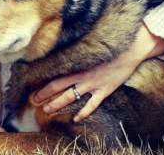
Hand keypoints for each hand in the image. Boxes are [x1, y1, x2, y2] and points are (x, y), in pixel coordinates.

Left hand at [33, 24, 163, 121]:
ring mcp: (93, 84)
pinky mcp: (105, 90)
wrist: (131, 48)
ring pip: (71, 97)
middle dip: (44, 95)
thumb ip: (76, 51)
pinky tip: (75, 119)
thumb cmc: (110, 45)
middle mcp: (82, 74)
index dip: (42, 81)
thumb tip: (61, 49)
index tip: (32, 85)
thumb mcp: (89, 46)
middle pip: (58, 86)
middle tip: (33, 101)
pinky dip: (83, 113)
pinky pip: (92, 105)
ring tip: (47, 111)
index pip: (55, 73)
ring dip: (57, 104)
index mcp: (77, 63)